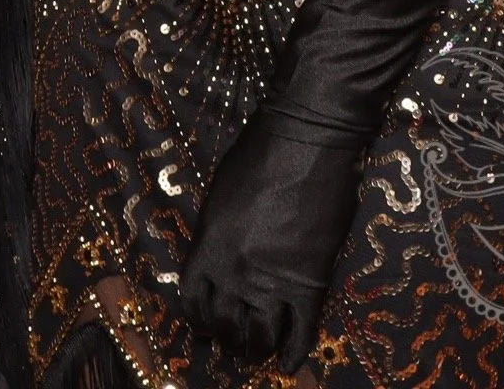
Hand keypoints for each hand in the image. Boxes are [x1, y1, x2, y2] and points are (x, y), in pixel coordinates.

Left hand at [180, 115, 361, 373]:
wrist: (309, 139)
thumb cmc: (261, 152)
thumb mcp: (220, 192)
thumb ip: (217, 231)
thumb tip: (220, 255)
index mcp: (208, 246)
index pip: (193, 302)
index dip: (199, 319)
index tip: (206, 326)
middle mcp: (234, 272)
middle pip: (225, 325)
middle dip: (228, 337)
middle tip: (234, 340)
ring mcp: (272, 281)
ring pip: (260, 336)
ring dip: (256, 349)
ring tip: (256, 352)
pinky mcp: (310, 283)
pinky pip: (301, 332)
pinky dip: (294, 352)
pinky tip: (288, 364)